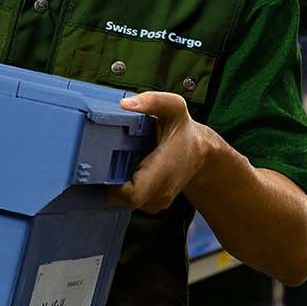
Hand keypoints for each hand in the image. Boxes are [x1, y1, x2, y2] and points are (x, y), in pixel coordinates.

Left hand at [107, 91, 220, 213]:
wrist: (202, 153)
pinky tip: (128, 172)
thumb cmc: (185, 131)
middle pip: (123, 201)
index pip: (132, 195)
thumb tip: (125, 104)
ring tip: (120, 164)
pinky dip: (126, 189)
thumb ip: (153, 101)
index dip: (114, 187)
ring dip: (118, 186)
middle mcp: (161, 191)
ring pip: (126, 203)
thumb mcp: (173, 108)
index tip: (104, 169)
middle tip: (105, 163)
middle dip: (111, 184)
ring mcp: (158, 201)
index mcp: (163, 170)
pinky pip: (132, 202)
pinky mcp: (154, 204)